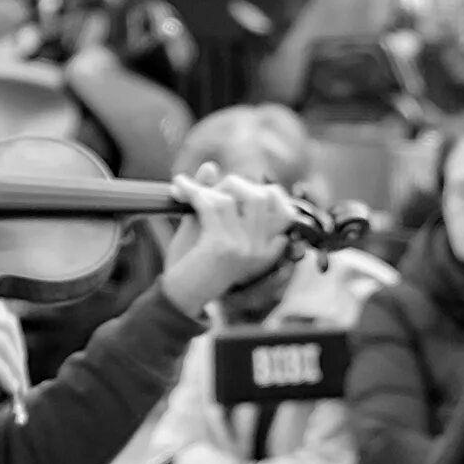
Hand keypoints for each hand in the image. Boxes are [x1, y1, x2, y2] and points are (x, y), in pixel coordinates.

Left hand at [158, 169, 300, 315]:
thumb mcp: (207, 229)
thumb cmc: (194, 265)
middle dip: (234, 185)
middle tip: (211, 191)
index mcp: (267, 250)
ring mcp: (244, 247)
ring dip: (206, 188)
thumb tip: (211, 166)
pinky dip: (192, 191)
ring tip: (186, 189)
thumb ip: (212, 198)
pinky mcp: (222, 245)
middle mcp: (260, 249)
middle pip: (260, 196)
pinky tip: (178, 189)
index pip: (286, 211)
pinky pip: (211, 204)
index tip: (240, 192)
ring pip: (233, 197)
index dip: (266, 194)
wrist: (179, 297)